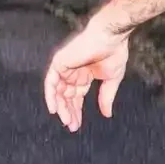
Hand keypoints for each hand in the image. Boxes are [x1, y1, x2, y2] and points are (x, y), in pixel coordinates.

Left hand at [44, 15, 130, 130]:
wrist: (110, 37)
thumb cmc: (114, 53)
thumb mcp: (112, 80)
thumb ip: (106, 97)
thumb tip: (107, 114)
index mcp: (84, 75)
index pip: (76, 97)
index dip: (76, 111)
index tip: (77, 125)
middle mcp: (73, 72)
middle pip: (66, 97)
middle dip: (69, 112)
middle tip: (72, 126)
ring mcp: (65, 67)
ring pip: (58, 91)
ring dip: (61, 107)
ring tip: (67, 121)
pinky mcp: (59, 63)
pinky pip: (51, 82)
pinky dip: (50, 95)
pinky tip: (54, 109)